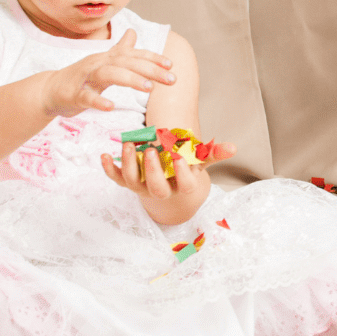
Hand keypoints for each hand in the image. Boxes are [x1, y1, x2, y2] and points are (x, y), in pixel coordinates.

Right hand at [41, 29, 173, 115]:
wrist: (49, 90)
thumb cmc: (81, 77)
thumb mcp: (103, 62)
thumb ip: (120, 49)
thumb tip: (133, 32)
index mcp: (107, 58)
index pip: (133, 55)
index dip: (152, 58)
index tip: (171, 65)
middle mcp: (98, 63)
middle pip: (126, 62)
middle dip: (150, 70)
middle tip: (171, 79)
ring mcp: (85, 78)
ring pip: (109, 74)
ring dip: (130, 79)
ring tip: (149, 88)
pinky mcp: (74, 94)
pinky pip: (86, 97)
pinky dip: (98, 101)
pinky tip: (111, 107)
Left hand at [100, 138, 235, 201]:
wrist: (168, 186)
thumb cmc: (185, 170)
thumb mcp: (200, 162)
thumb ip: (212, 154)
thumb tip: (233, 147)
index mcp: (181, 187)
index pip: (184, 186)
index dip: (182, 174)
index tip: (179, 157)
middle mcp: (160, 190)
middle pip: (156, 188)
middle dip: (152, 171)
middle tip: (151, 151)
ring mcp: (142, 187)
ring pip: (132, 181)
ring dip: (128, 165)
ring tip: (128, 145)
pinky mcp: (127, 182)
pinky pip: (115, 178)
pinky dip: (108, 168)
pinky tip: (103, 155)